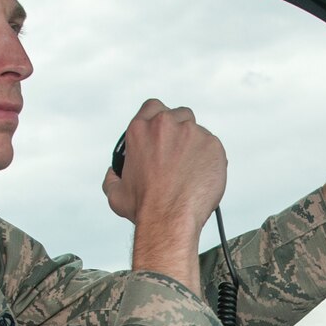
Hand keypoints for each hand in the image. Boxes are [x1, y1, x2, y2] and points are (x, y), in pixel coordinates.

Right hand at [103, 98, 227, 232]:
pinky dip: (210, 159)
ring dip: (196, 145)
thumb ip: (112, 178)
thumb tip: (112, 174)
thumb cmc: (144, 207)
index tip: (163, 130)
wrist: (170, 218)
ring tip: (191, 170)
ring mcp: (192, 133)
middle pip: (179, 114)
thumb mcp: (116, 193)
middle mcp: (166, 125)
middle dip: (180, 129)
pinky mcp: (213, 145)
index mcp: (140, 129)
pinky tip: (202, 177)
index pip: (152, 107)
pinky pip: (213, 147)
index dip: (160, 117)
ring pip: (198, 131)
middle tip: (180, 152)